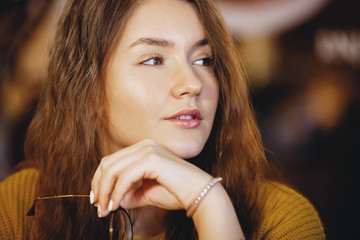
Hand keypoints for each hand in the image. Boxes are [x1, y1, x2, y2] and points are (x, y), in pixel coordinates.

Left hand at [91, 139, 212, 216]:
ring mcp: (148, 149)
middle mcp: (145, 145)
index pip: (112, 161)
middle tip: (98, 207)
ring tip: (105, 210)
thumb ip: (129, 193)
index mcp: (144, 149)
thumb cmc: (177, 192)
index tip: (97, 199)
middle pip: (109, 163)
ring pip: (113, 169)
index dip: (100, 180)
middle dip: (99, 186)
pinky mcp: (152, 158)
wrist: (200, 194)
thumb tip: (112, 200)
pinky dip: (117, 192)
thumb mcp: (146, 192)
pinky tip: (117, 205)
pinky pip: (125, 176)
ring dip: (106, 191)